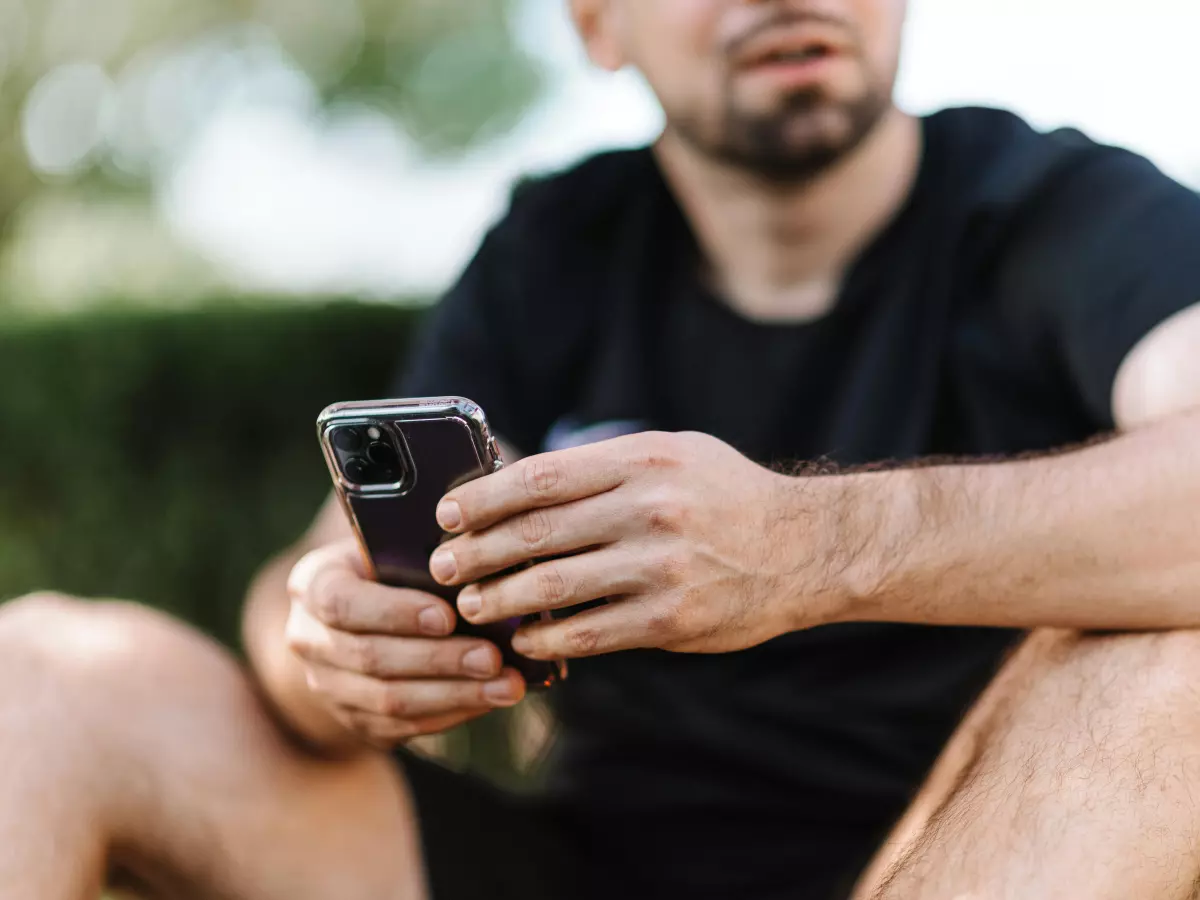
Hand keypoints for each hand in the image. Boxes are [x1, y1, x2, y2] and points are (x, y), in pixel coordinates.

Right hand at [284, 540, 525, 746]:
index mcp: (312, 585)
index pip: (342, 603)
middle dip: (438, 660)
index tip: (448, 617)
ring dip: (454, 694)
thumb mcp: (388, 546)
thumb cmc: (386, 567)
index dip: (395, 613)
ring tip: (506, 686)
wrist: (355, 616)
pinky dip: (452, 714)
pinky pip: (403, 726)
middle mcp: (308, 639)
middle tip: (493, 657)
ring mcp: (327, 686)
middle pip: (371, 658)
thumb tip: (479, 567)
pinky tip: (490, 700)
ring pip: (389, 700)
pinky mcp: (354, 720)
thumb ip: (417, 554)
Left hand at [429, 432, 855, 659]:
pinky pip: (590, 631)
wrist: (806, 547)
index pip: (540, 478)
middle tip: (440, 567)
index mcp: (641, 461)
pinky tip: (522, 638)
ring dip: (499, 600)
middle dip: (475, 553)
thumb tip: (521, 483)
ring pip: (553, 586)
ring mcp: (661, 567)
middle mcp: (649, 509)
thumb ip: (605, 466)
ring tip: (469, 607)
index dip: (483, 497)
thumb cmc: (726, 494)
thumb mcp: (673, 453)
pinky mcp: (672, 618)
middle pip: (535, 533)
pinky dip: (546, 636)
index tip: (447, 513)